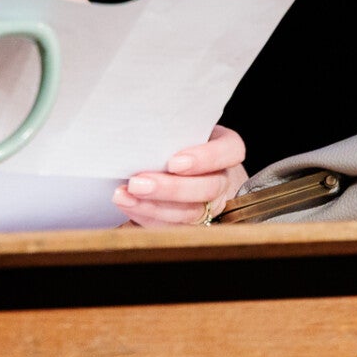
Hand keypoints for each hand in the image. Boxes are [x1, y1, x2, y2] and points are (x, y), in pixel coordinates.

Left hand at [112, 125, 247, 226]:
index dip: (205, 158)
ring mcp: (211, 205)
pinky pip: (173, 227)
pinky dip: (147, 217)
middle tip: (137, 183)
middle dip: (171, 188)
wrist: (183, 165)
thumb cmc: (177, 139)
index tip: (174, 162)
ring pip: (190, 213)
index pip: (230, 151)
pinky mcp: (192, 223)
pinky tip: (128, 206)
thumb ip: (168, 130)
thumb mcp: (180, 129)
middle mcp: (222, 178)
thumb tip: (134, 132)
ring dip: (153, 207)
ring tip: (125, 196)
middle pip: (208, 188)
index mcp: (226, 148)